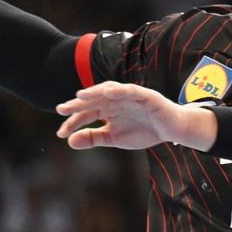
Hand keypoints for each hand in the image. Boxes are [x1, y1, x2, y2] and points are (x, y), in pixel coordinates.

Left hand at [55, 81, 216, 150]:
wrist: (171, 130)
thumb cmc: (143, 131)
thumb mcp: (114, 138)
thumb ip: (94, 138)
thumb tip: (70, 141)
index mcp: (107, 110)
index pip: (86, 113)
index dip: (73, 121)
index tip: (61, 133)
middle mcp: (115, 100)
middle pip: (93, 100)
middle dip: (77, 105)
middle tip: (61, 109)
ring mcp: (129, 96)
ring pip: (109, 91)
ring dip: (95, 92)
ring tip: (80, 96)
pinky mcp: (145, 95)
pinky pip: (131, 90)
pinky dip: (121, 90)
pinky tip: (109, 92)